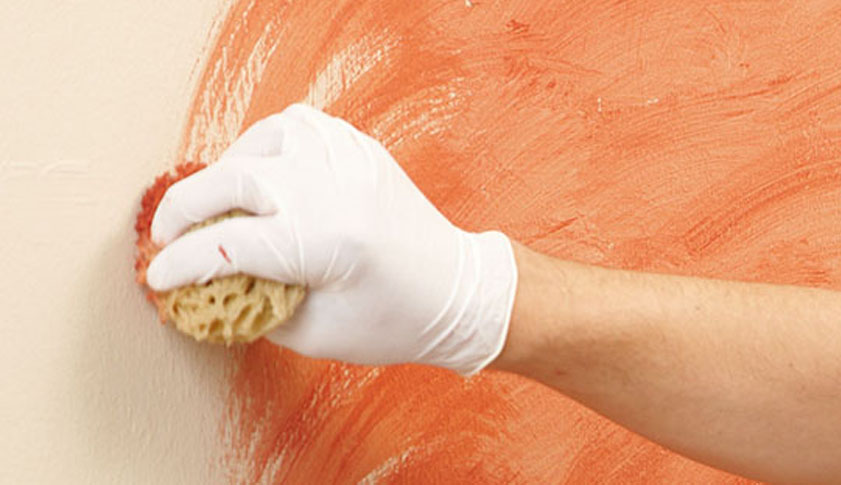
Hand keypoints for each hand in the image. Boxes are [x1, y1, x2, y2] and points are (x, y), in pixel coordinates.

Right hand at [147, 104, 516, 373]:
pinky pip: (296, 125)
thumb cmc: (394, 322)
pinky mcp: (359, 148)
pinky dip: (263, 144)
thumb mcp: (316, 334)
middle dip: (184, 208)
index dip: (181, 263)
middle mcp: (335, 190)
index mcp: (326, 243)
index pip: (228, 244)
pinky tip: (256, 170)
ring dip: (223, 170)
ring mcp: (349, 160)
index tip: (158, 276)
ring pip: (261, 141)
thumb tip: (208, 283)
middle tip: (165, 234)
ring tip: (212, 201)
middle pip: (232, 180)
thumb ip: (253, 305)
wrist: (456, 291)